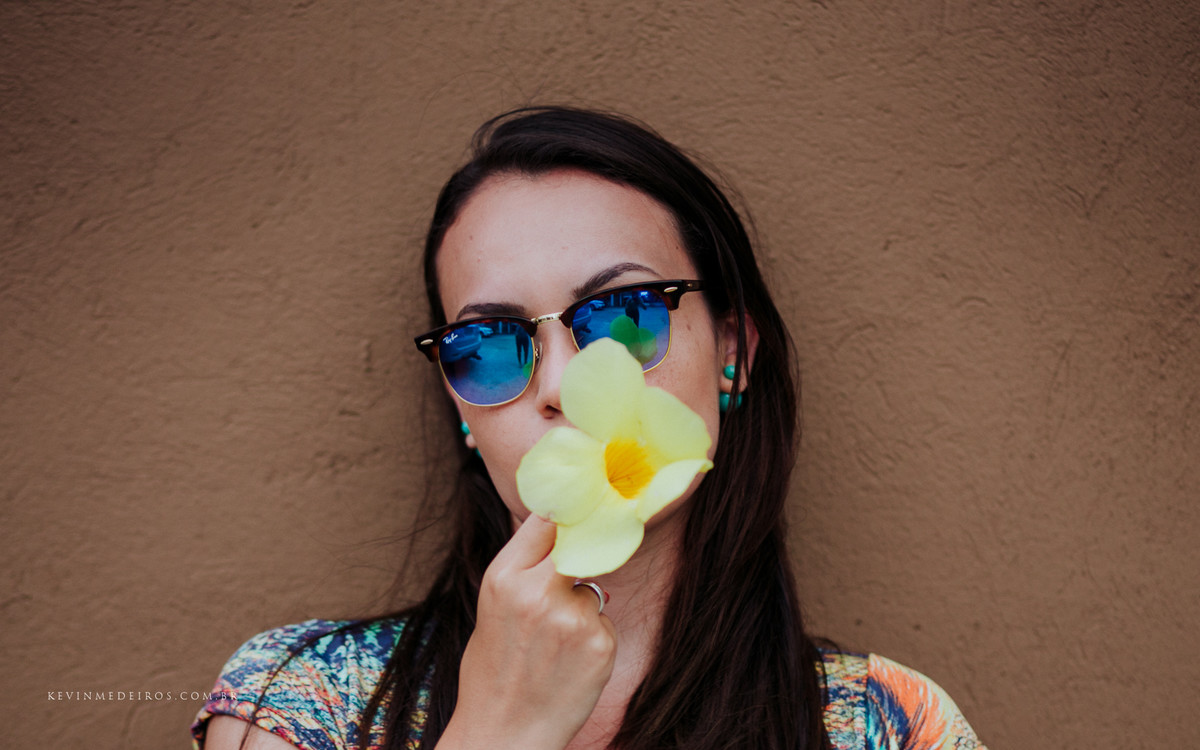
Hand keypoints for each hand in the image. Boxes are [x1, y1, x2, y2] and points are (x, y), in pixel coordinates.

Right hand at [439, 515, 616, 749]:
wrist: (504, 732)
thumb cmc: (494, 668)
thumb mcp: (492, 605)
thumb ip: (524, 567)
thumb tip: (559, 524)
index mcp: (504, 577)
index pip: (547, 520)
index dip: (564, 519)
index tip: (575, 516)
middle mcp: (539, 591)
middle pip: (578, 543)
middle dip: (579, 553)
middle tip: (568, 575)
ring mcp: (573, 617)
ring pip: (592, 588)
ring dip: (582, 605)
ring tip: (555, 643)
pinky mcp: (600, 643)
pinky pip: (604, 621)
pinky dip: (593, 637)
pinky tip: (570, 662)